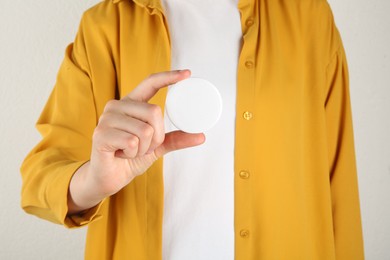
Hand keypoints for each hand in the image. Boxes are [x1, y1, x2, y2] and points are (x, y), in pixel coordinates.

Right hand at [68, 70, 204, 213]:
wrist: (109, 178)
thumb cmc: (130, 158)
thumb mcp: (157, 146)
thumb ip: (175, 139)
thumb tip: (201, 136)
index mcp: (131, 104)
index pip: (150, 83)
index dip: (169, 77)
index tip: (187, 74)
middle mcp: (117, 106)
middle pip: (154, 112)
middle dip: (157, 137)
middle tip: (145, 147)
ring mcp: (106, 118)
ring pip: (145, 130)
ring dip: (145, 148)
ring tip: (131, 151)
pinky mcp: (101, 134)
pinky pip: (132, 142)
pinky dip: (134, 154)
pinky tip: (122, 154)